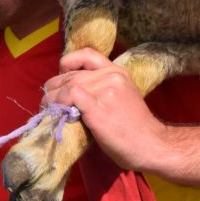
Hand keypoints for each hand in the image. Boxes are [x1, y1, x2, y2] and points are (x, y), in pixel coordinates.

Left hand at [41, 49, 164, 172]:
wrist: (151, 145)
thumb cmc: (134, 129)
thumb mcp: (121, 98)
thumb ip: (101, 89)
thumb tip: (70, 92)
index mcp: (118, 72)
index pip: (86, 54)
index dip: (68, 63)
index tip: (61, 78)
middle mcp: (111, 76)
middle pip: (71, 74)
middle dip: (54, 88)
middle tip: (48, 102)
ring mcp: (105, 90)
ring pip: (66, 85)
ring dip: (52, 99)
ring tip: (48, 110)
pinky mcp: (97, 107)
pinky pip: (69, 97)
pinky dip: (58, 105)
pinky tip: (57, 115)